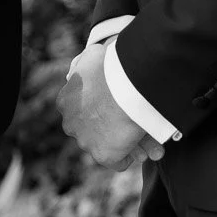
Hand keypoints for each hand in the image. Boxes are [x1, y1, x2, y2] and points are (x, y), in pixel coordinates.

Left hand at [57, 42, 155, 168]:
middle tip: (136, 126)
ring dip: (129, 143)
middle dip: (115, 130)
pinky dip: (131, 157)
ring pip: (109, 144)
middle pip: (95, 129)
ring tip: (151, 141)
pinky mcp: (103, 155)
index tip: (120, 107)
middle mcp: (71, 123)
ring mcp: (85, 141)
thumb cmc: (114, 66)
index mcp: (66, 100)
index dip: (103, 109)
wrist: (126, 84)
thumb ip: (89, 60)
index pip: (84, 110)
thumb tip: (91, 61)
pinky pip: (118, 161)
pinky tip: (145, 151)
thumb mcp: (95, 54)